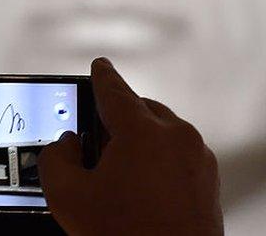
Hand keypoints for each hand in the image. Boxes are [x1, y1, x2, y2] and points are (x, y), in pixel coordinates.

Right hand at [38, 58, 222, 235]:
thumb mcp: (68, 198)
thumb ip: (56, 158)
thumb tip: (66, 146)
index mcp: (144, 132)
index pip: (115, 89)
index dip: (101, 76)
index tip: (99, 66)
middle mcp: (177, 137)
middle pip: (140, 110)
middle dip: (117, 122)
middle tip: (95, 151)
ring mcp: (198, 159)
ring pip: (161, 133)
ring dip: (140, 143)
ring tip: (119, 181)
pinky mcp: (209, 180)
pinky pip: (178, 156)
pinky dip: (159, 162)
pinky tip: (142, 192)